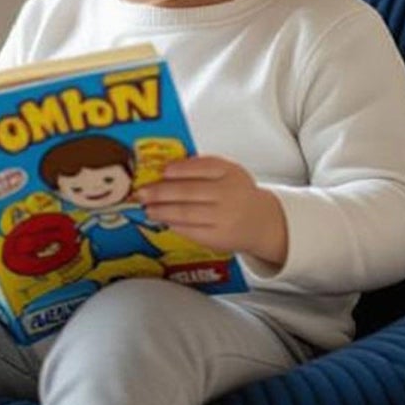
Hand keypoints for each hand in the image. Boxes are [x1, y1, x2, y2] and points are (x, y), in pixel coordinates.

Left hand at [135, 156, 287, 267]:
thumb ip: (202, 168)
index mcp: (229, 173)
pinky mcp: (218, 237)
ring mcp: (223, 217)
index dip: (180, 169)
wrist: (262, 222)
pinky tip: (163, 220)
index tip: (162, 170)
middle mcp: (228, 194)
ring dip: (162, 210)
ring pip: (186, 213)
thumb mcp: (228, 173)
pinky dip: (174, 225)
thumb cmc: (238, 194)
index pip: (202, 167)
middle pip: (189, 191)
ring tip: (147, 208)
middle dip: (161, 192)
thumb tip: (165, 169)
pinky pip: (191, 230)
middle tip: (142, 192)